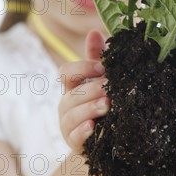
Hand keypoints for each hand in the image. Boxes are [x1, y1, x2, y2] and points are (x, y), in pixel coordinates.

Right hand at [58, 30, 109, 153]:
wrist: (106, 139)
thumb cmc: (101, 101)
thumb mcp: (100, 79)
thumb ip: (97, 57)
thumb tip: (94, 32)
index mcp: (72, 86)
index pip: (67, 73)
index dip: (82, 68)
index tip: (102, 67)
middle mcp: (66, 105)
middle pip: (72, 95)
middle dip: (91, 90)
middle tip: (109, 88)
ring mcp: (68, 125)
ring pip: (72, 115)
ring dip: (89, 109)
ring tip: (107, 106)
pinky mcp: (74, 143)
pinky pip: (74, 137)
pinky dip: (83, 132)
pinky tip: (93, 128)